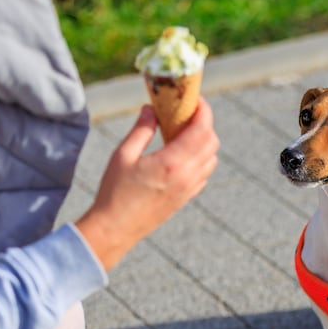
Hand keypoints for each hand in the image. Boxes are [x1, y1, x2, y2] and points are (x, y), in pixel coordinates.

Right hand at [75, 99, 218, 270]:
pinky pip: (204, 173)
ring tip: (183, 132)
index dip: (204, 111)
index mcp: (173, 162)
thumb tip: (151, 109)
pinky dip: (201, 158)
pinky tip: (181, 154)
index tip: (195, 100)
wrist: (116, 228)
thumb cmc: (115, 191)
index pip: (202, 129)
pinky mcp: (186, 197)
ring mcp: (189, 189)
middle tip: (186, 114)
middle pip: (212, 142)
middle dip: (204, 123)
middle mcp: (187, 176)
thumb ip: (141, 130)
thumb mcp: (123, 155)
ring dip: (204, 141)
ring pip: (212, 158)